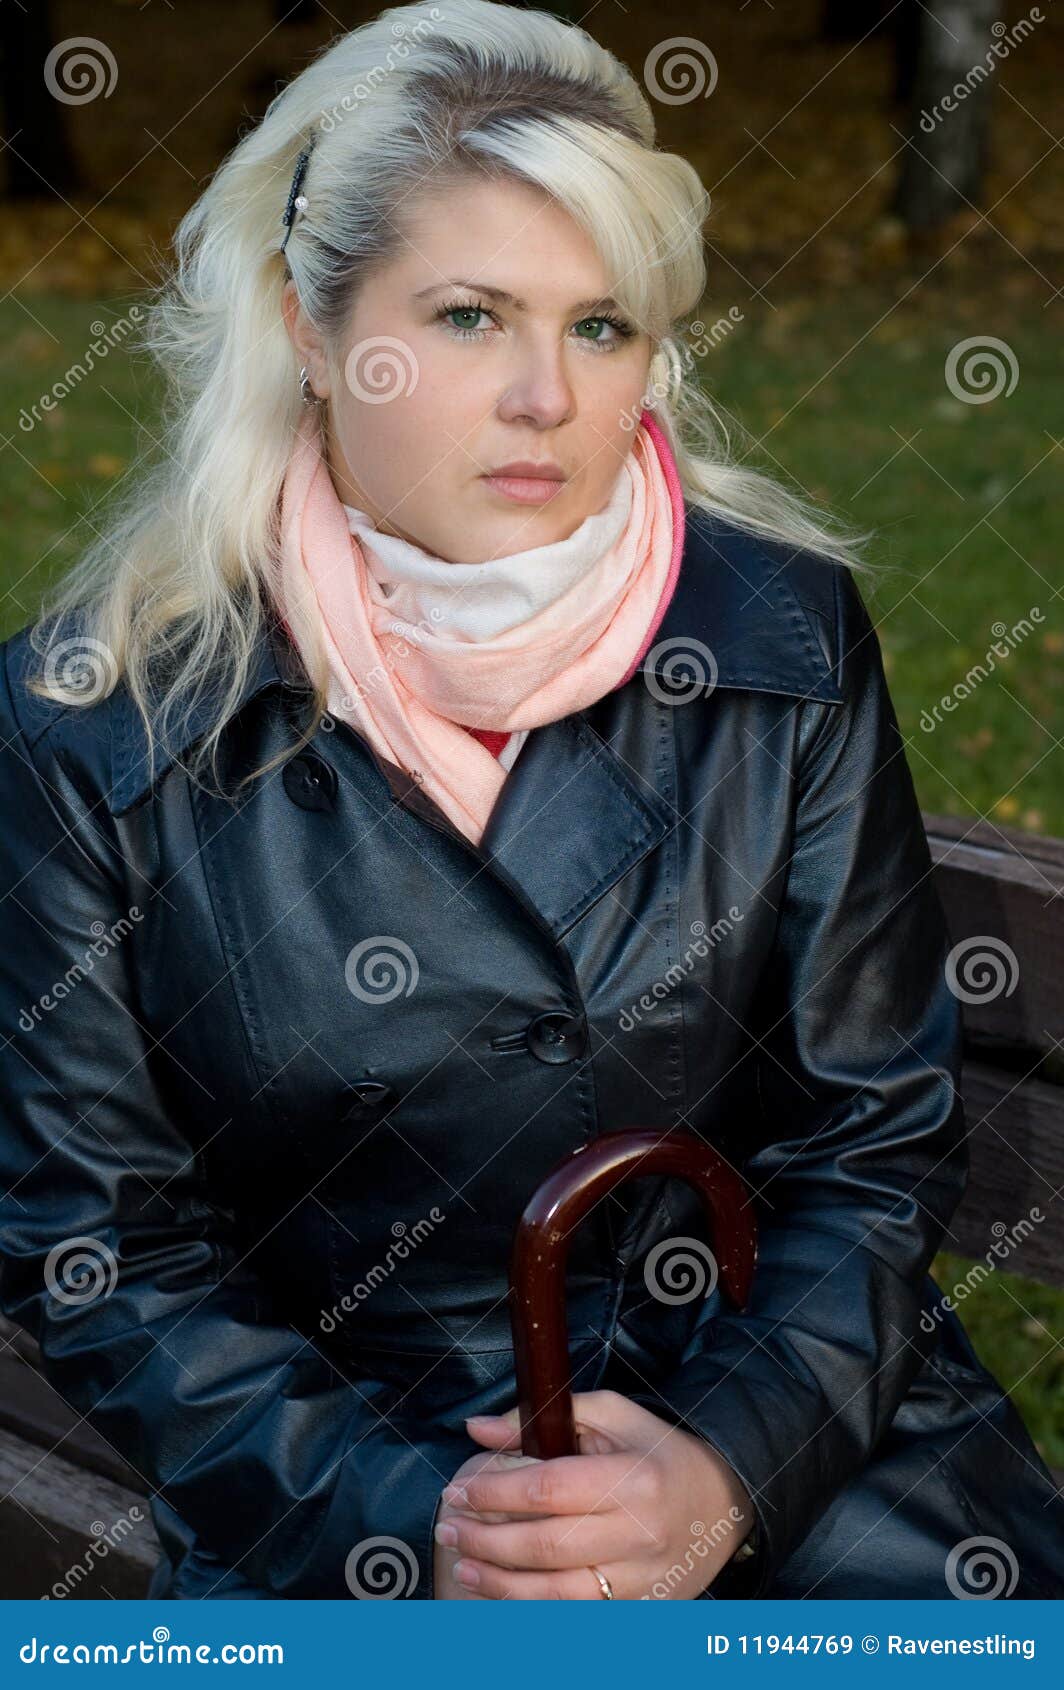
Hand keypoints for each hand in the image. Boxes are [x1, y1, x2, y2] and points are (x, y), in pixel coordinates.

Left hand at [433, 1389, 751, 1598]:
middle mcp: (639, 1534)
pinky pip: (574, 1613)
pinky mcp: (638, 1608)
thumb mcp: (614, 1415)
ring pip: (556, 1592)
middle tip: (449, 1525)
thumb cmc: (659, 1452)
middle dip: (487, 1539)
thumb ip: (545, 1415)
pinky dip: (531, 1605)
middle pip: (547, 1546)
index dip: (497, 1493)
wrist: (724, 1503)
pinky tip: (500, 1591)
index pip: (550, 1489)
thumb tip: (479, 1429)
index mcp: (634, 1478)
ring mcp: (640, 1579)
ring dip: (499, 1581)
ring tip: (463, 1564)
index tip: (459, 1490)